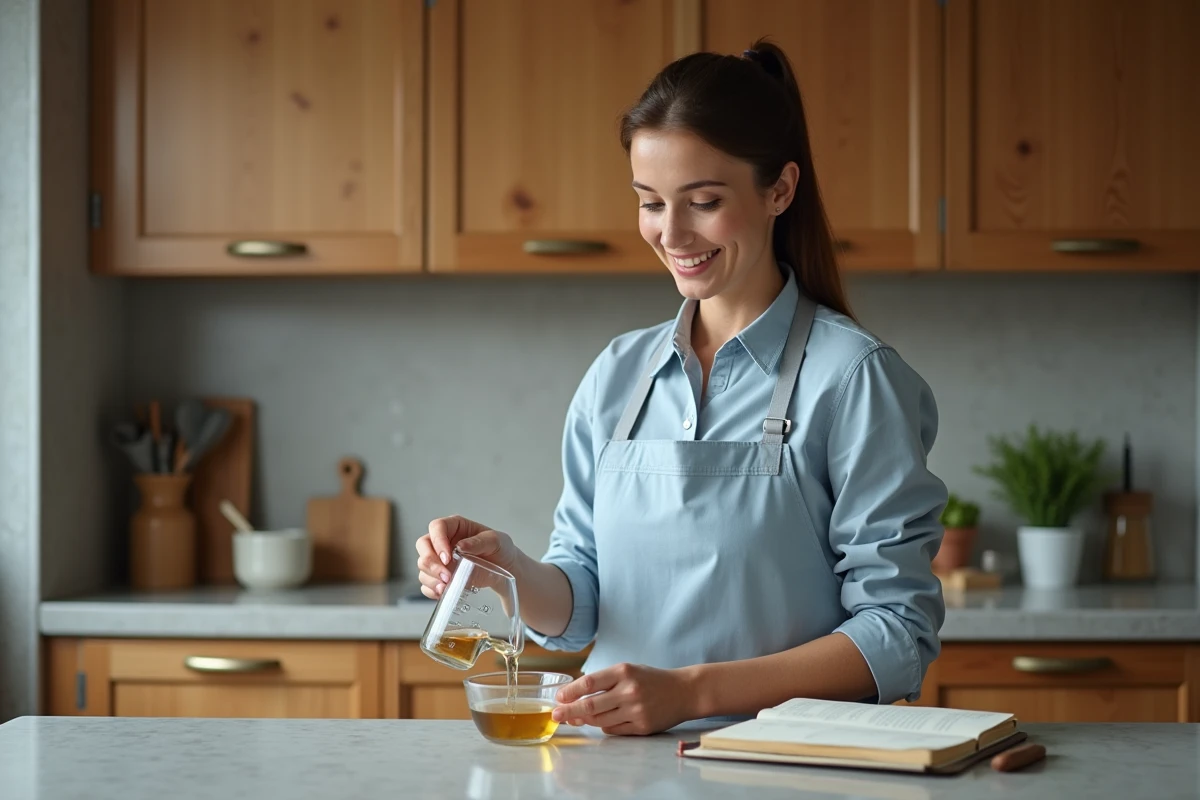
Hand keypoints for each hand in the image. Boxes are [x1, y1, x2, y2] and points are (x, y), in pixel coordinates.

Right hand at [414, 516, 519, 599]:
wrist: (505, 568)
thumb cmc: (500, 549)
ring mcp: (440, 559)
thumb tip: (461, 546)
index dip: (437, 541)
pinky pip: (427, 583)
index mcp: (454, 526)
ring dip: (431, 578)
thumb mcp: (495, 541)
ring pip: (423, 566)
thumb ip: (479, 542)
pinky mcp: (441, 576)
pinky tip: (443, 593)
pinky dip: (431, 590)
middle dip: (430, 563)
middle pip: (423, 546)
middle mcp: (443, 541)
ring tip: (446, 587)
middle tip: (446, 576)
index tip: (447, 557)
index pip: (436, 527)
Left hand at [551, 663, 695, 735]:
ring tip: (575, 718)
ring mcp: (636, 710)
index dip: (571, 692)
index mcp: (624, 672)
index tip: (558, 698)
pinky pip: (613, 729)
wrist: (684, 691)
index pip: (590, 683)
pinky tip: (603, 720)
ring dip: (584, 720)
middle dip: (569, 711)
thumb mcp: (629, 670)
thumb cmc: (652, 679)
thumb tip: (575, 695)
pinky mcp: (642, 726)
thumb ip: (605, 681)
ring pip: (599, 720)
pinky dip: (604, 725)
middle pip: (590, 706)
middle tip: (556, 715)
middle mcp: (629, 691)